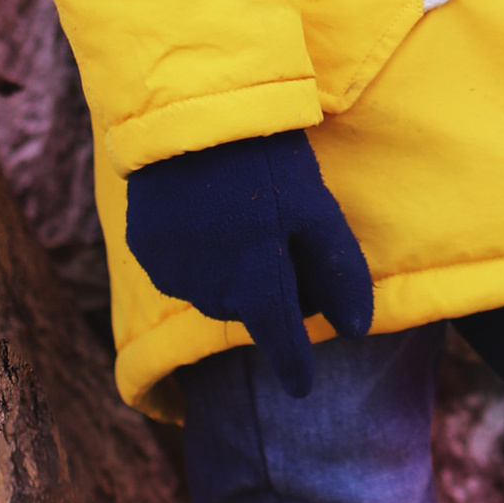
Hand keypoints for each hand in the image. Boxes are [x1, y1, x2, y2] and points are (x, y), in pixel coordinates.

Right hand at [123, 129, 373, 395]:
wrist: (191, 116)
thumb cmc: (268, 161)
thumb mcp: (315, 210)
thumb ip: (338, 272)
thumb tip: (358, 329)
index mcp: (257, 284)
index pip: (281, 343)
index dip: (294, 365)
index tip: (301, 386)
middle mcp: (210, 292)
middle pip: (248, 309)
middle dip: (266, 290)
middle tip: (279, 238)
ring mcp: (172, 272)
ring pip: (212, 290)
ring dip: (230, 272)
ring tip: (239, 216)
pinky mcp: (145, 250)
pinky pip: (179, 267)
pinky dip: (196, 253)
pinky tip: (205, 212)